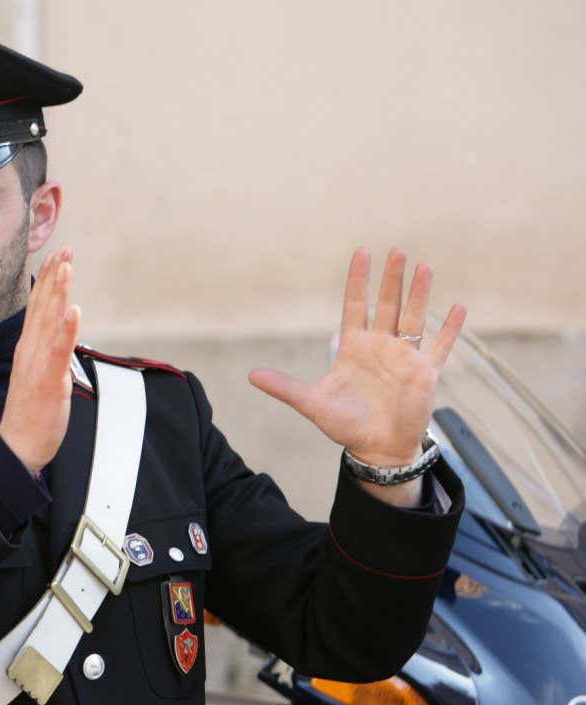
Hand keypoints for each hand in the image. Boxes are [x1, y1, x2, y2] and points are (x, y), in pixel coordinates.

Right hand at [0, 248, 81, 474]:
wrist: (18, 446)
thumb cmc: (30, 414)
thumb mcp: (38, 374)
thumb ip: (46, 352)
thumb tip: (55, 334)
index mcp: (28, 348)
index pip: (38, 307)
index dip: (47, 279)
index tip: (55, 255)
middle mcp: (30, 351)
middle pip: (43, 306)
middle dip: (53, 276)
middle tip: (63, 249)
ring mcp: (38, 365)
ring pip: (49, 322)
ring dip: (58, 292)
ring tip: (66, 266)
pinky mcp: (48, 381)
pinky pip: (58, 351)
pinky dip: (66, 330)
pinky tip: (73, 310)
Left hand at [249, 248, 466, 466]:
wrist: (376, 448)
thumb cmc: (344, 424)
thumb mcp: (312, 404)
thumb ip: (285, 387)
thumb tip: (251, 375)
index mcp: (353, 348)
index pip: (355, 306)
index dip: (358, 281)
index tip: (362, 252)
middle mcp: (380, 346)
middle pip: (387, 305)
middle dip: (391, 279)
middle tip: (397, 251)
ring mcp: (404, 357)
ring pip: (413, 318)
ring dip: (419, 294)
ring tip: (424, 266)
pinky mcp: (425, 373)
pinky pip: (440, 346)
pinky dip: (450, 329)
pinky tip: (458, 307)